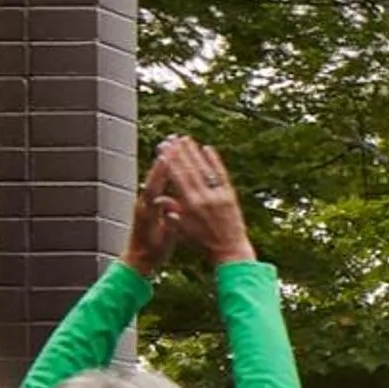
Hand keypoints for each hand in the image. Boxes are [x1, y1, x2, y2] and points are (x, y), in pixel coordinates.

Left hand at [119, 154, 180, 278]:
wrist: (138, 259)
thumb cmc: (153, 253)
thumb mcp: (164, 243)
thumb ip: (169, 227)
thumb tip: (173, 214)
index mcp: (147, 212)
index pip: (155, 188)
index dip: (160, 173)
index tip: (167, 157)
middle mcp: (143, 204)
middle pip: (152, 177)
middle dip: (162, 160)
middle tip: (170, 143)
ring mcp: (143, 203)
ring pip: (154, 178)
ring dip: (163, 163)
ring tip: (171, 146)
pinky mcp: (146, 204)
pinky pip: (156, 184)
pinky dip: (163, 172)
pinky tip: (170, 164)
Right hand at [157, 136, 252, 263]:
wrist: (229, 250)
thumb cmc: (202, 241)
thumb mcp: (182, 229)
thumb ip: (171, 211)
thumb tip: (158, 197)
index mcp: (190, 205)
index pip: (177, 178)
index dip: (169, 162)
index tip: (163, 149)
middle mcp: (205, 198)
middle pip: (189, 170)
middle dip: (179, 152)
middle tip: (171, 138)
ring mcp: (219, 195)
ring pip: (204, 169)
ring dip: (194, 152)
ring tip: (186, 139)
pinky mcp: (230, 195)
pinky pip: (221, 174)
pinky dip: (214, 161)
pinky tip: (208, 149)